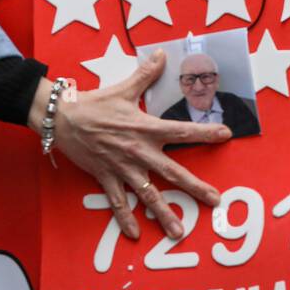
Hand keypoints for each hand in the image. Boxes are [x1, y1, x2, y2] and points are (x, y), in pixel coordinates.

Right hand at [30, 50, 225, 239]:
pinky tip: (135, 234)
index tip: (226, 135)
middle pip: (172, 172)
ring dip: (164, 214)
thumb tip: (162, 55)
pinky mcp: (106, 177)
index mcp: (145, 128)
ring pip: (148, 195)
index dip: (205, 133)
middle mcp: (138, 151)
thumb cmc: (94, 103)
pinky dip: (126, 219)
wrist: (63, 117)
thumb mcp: (124, 88)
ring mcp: (122, 167)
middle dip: (195, 187)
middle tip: (215, 200)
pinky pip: (118, 202)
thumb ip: (146, 74)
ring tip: (179, 232)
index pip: (182, 131)